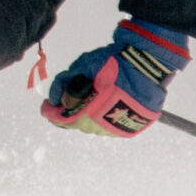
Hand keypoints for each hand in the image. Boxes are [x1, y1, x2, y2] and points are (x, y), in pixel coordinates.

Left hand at [39, 19, 189, 137]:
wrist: (149, 67)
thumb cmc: (115, 64)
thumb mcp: (83, 66)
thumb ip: (65, 82)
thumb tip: (55, 97)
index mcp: (86, 113)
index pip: (59, 119)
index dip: (49, 111)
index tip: (46, 104)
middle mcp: (99, 127)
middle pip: (75, 123)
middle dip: (68, 109)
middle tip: (67, 95)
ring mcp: (115, 130)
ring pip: (91, 126)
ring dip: (86, 113)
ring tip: (89, 96)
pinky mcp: (128, 130)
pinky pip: (107, 126)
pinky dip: (101, 116)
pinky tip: (104, 102)